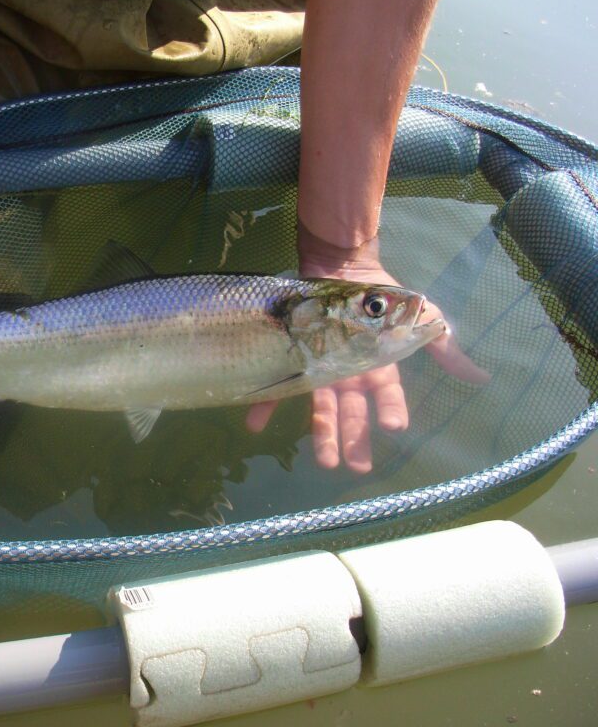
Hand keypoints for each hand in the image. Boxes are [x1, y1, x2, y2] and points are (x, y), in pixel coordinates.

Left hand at [246, 237, 488, 472]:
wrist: (341, 267)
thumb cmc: (382, 298)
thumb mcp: (420, 317)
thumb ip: (444, 347)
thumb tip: (479, 376)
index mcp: (377, 369)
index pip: (388, 396)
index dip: (392, 410)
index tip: (396, 428)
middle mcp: (348, 376)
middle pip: (353, 413)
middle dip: (355, 439)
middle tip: (356, 467)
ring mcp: (320, 370)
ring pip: (320, 408)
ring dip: (321, 434)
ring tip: (323, 462)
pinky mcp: (293, 360)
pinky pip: (276, 386)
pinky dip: (265, 406)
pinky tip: (255, 425)